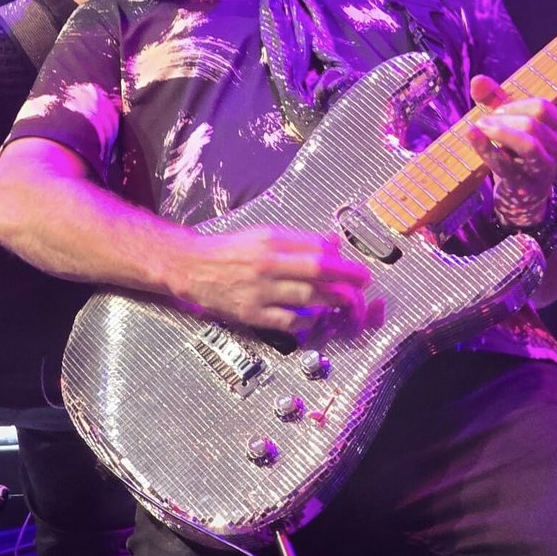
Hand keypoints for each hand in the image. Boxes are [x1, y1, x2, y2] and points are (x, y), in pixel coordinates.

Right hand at [170, 226, 370, 335]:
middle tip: (363, 281)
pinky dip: (307, 320)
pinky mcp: (252, 313)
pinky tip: (313, 316)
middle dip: (347, 277)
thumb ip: (297, 240)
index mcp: (272, 240)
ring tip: (345, 301)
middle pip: (319, 270)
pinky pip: (289, 321)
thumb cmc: (231, 250)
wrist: (193, 266)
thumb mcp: (263, 234)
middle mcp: (268, 264)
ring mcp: (260, 290)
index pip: (317, 248)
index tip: (354, 266)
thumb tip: (331, 244)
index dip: (341, 258)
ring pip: (308, 296)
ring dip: (333, 299)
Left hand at [467, 74, 556, 224]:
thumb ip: (495, 100)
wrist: (521, 196)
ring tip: (479, 128)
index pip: (542, 106)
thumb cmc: (516, 152)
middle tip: (484, 122)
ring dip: (499, 131)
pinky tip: (472, 135)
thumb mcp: (509, 123)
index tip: (495, 112)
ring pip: (528, 143)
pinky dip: (486, 148)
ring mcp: (547, 169)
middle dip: (504, 118)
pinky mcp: (526, 186)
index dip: (514, 105)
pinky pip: (506, 164)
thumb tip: (477, 81)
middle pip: (534, 122)